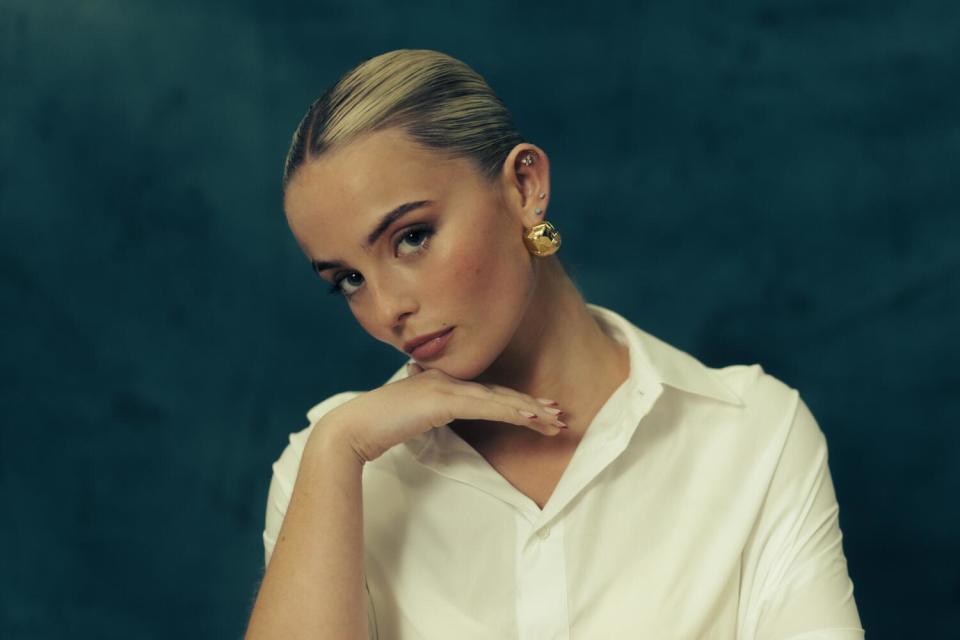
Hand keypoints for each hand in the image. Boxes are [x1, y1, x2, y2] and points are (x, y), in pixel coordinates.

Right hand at [316, 362, 565, 463]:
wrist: (354, 428)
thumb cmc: (378, 427)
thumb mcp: (411, 419)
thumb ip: (429, 415)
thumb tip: (437, 419)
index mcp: (442, 384)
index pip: (487, 395)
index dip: (516, 403)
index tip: (539, 413)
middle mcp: (448, 380)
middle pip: (499, 394)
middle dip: (532, 406)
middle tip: (560, 416)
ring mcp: (446, 388)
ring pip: (498, 400)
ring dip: (530, 410)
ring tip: (555, 420)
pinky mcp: (443, 400)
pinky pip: (485, 407)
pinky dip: (510, 411)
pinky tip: (530, 417)